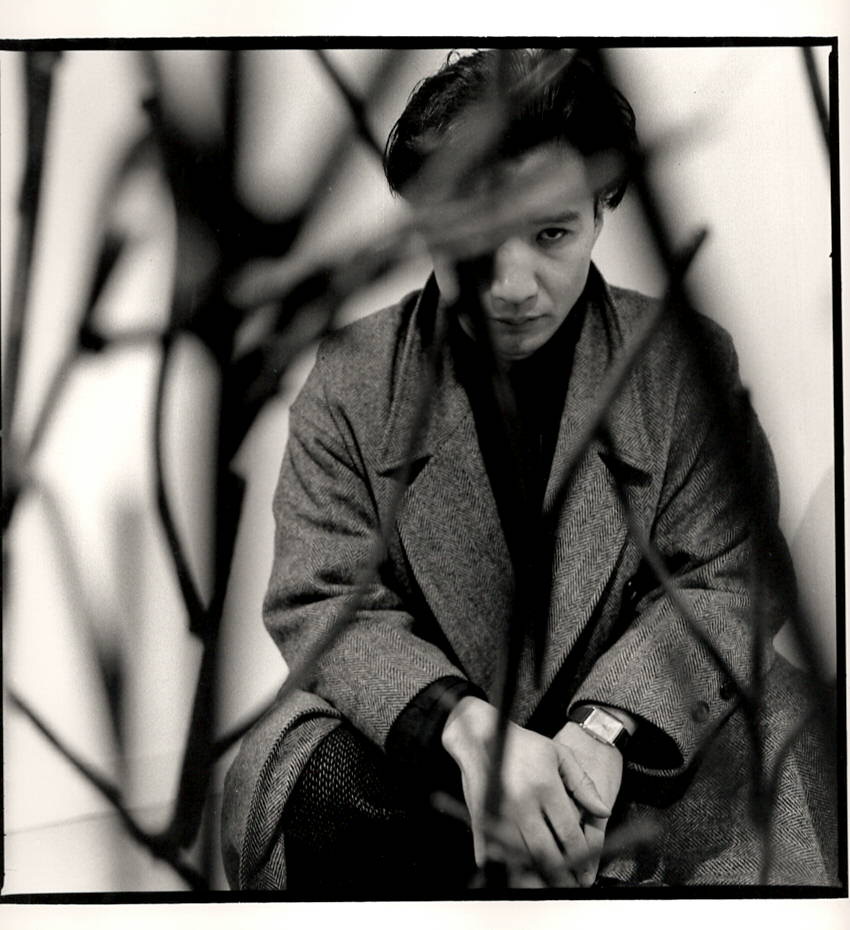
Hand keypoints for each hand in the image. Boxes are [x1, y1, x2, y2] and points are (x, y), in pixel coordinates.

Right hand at [442, 697, 610, 886]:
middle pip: (546, 852)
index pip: (569, 834)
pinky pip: (495, 850)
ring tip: (549, 881)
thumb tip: (604, 812)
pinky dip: (507, 863)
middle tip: (570, 886)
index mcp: (545, 787)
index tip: (587, 872)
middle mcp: (523, 803)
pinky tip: (517, 869)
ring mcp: (501, 812)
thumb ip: (583, 784)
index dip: (581, 858)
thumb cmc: (523, 744)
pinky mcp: (482, 817)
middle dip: (561, 875)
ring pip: (523, 856)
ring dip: (537, 872)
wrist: (480, 734)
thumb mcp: (559, 755)